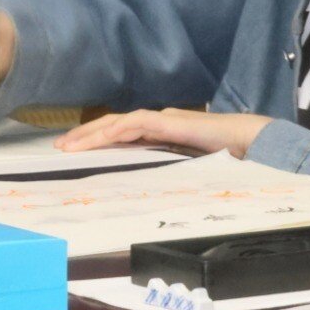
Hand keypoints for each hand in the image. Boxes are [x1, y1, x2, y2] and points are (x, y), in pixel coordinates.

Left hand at [55, 108, 272, 157]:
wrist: (249, 141)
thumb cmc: (225, 156)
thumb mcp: (188, 167)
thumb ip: (168, 170)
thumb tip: (148, 189)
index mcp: (161, 134)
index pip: (122, 134)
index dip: (97, 141)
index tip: (75, 152)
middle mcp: (158, 123)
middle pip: (113, 126)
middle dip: (85, 135)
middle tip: (60, 148)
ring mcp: (163, 120)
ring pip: (119, 123)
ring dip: (92, 134)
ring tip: (70, 146)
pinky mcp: (170, 122)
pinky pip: (137, 124)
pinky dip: (116, 130)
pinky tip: (100, 138)